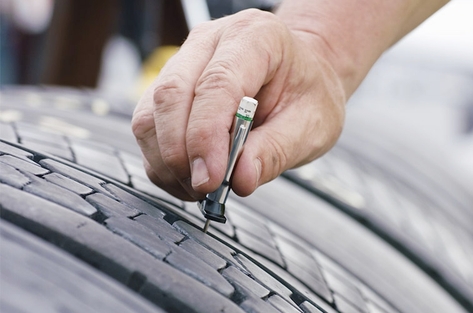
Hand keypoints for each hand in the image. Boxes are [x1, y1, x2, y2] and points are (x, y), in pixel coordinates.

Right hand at [132, 9, 345, 200]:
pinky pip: (149, 126)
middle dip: (180, 154)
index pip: (217, 84)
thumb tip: (240, 181)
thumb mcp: (312, 124)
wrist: (299, 75)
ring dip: (167, 161)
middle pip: (171, 96)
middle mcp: (210, 42)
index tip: (210, 180)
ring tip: (200, 187)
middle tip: (205, 190)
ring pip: (150, 114)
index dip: (206, 136)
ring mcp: (185, 62)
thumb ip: (275, 151)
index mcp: (255, 37)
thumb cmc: (307, 91)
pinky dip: (162, 160)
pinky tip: (188, 176)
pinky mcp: (169, 86)